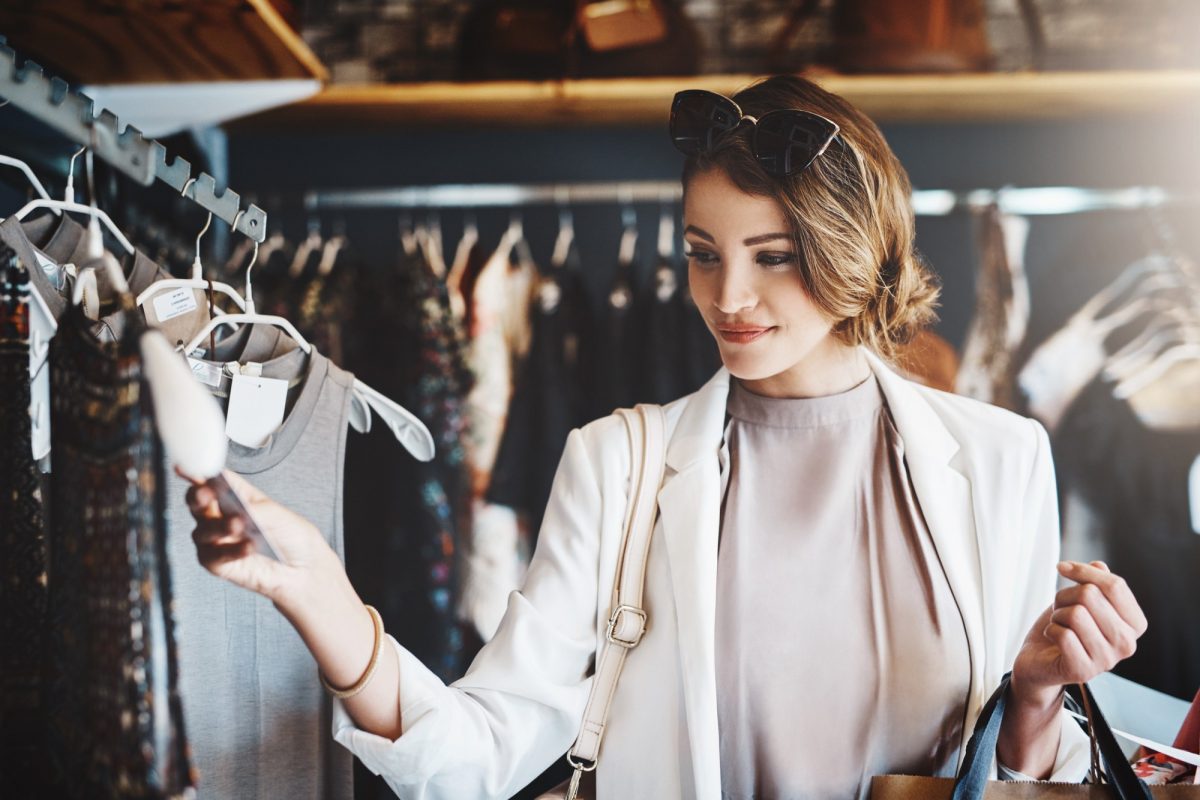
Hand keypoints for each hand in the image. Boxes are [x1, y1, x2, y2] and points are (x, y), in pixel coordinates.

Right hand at [179, 467, 342, 605]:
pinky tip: (247, 547)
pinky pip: (215, 556)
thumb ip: (253, 508)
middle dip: (198, 496)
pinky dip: (231, 551)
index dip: (199, 473)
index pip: (213, 480)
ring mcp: (217, 540)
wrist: (304, 568)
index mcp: (236, 496)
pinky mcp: (218, 564)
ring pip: (204, 530)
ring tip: (239, 525)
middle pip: (198, 503)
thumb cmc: (291, 536)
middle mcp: (221, 516)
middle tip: (205, 494)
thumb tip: (235, 508)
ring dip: (220, 526)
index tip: (189, 469)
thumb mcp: (277, 514)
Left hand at [1011, 560, 1148, 706]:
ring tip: (1059, 626)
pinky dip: (1051, 630)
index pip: (1116, 585)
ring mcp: (1108, 660)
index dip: (1084, 571)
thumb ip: (1094, 582)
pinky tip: (1054, 640)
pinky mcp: (1084, 671)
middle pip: (1091, 595)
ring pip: (1075, 614)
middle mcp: (1128, 644)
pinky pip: (1062, 634)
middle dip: (1066, 596)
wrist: (1039, 660)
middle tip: (1061, 610)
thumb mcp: (1080, 599)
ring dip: (1057, 615)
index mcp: (1135, 624)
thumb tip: (1099, 565)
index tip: (1063, 567)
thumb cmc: (1064, 626)